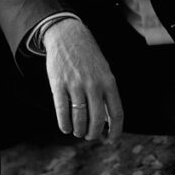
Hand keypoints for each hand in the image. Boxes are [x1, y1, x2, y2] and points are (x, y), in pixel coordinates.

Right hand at [41, 18, 122, 140]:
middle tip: (89, 136)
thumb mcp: (104, 70)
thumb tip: (107, 120)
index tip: (111, 140)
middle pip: (96, 120)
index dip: (115, 131)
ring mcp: (75, 84)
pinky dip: (64, 123)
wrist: (68, 35)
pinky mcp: (59, 84)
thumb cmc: (88, 56)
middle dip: (93, 133)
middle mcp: (93, 84)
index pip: (116, 113)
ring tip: (78, 131)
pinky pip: (62, 110)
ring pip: (79, 118)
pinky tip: (66, 127)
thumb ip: (107, 93)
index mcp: (109, 82)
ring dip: (79, 130)